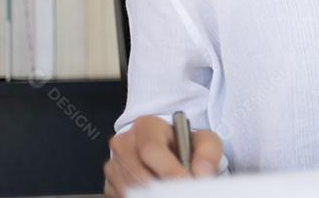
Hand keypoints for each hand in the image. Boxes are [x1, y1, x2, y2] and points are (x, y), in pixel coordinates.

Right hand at [103, 114, 223, 196]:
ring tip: (172, 193)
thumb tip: (201, 172)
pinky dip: (142, 197)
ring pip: (130, 188)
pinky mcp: (110, 184)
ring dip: (152, 194)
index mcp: (146, 126)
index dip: (169, 170)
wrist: (170, 152)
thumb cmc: (184, 145)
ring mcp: (114, 164)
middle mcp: (125, 143)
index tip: (186, 182)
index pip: (151, 149)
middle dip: (162, 188)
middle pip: (138, 173)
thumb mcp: (203, 140)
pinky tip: (157, 194)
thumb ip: (208, 151)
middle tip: (181, 192)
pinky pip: (123, 196)